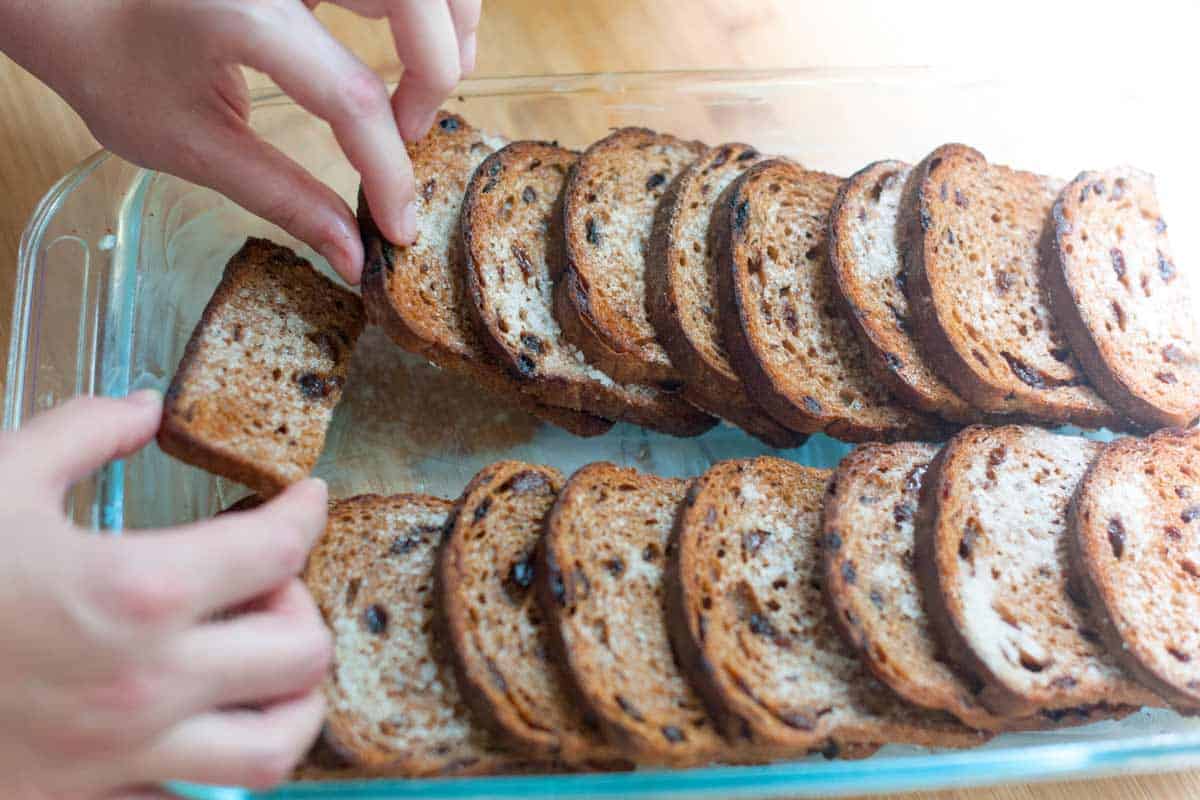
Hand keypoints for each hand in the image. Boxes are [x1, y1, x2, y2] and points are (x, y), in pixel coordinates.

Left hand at [0, 0, 481, 283]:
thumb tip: (352, 253)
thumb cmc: (109, 62)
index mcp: (244, 11)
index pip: (352, 96)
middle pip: (421, 4)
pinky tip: (405, 52)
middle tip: (410, 134)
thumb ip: (281, 196)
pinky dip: (423, 13)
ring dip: (446, 33)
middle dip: (438, 76)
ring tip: (419, 94)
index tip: (400, 226)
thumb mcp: (188, 142)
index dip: (389, 171)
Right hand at [0, 391, 332, 797]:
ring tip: (262, 663)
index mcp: (136, 590)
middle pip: (303, 651)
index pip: (276, 547)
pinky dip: (214, 757)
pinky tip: (190, 719)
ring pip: (275, 748)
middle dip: (302, 605)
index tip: (306, 499)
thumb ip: (80, 432)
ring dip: (290, 698)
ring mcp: (124, 758)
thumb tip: (143, 407)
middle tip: (268, 584)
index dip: (305, 513)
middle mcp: (150, 682)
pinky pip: (195, 794)